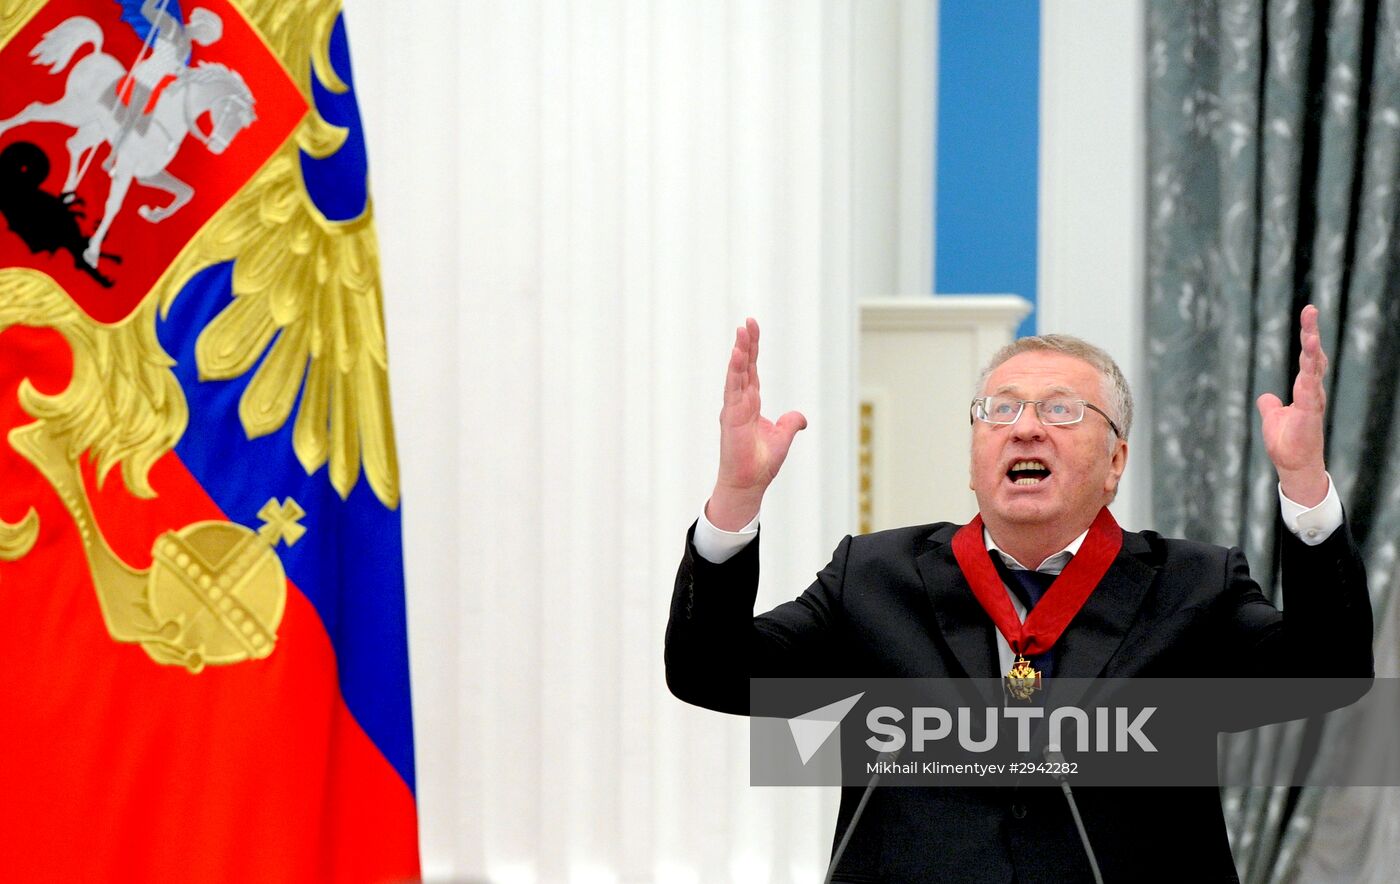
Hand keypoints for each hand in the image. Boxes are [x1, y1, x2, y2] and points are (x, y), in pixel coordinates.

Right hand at [706, 318, 806, 529]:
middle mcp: (740, 402)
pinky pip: (733, 389)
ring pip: (737, 373)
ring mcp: (734, 408)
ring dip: (739, 352)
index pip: (752, 370)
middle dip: (746, 343)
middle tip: (747, 322)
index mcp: (751, 403)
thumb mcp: (783, 438)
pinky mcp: (731, 417)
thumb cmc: (760, 463)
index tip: (752, 328)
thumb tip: (800, 418)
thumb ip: (791, 423)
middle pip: (743, 366)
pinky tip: (737, 355)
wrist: (749, 483)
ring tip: (741, 331)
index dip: (753, 349)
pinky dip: (735, 371)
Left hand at [1256, 305, 1329, 506]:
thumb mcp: (1273, 417)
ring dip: (1311, 351)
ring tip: (1310, 332)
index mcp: (1305, 389)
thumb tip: (1265, 396)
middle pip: (1313, 356)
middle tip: (1310, 310)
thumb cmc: (1287, 442)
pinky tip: (1309, 365)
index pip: (1308, 358)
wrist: (1293, 464)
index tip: (1309, 314)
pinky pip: (1309, 392)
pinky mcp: (1309, 414)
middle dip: (1311, 333)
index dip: (1309, 337)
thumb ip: (1270, 405)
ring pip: (1313, 370)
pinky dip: (1309, 378)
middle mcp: (1312, 391)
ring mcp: (1312, 401)